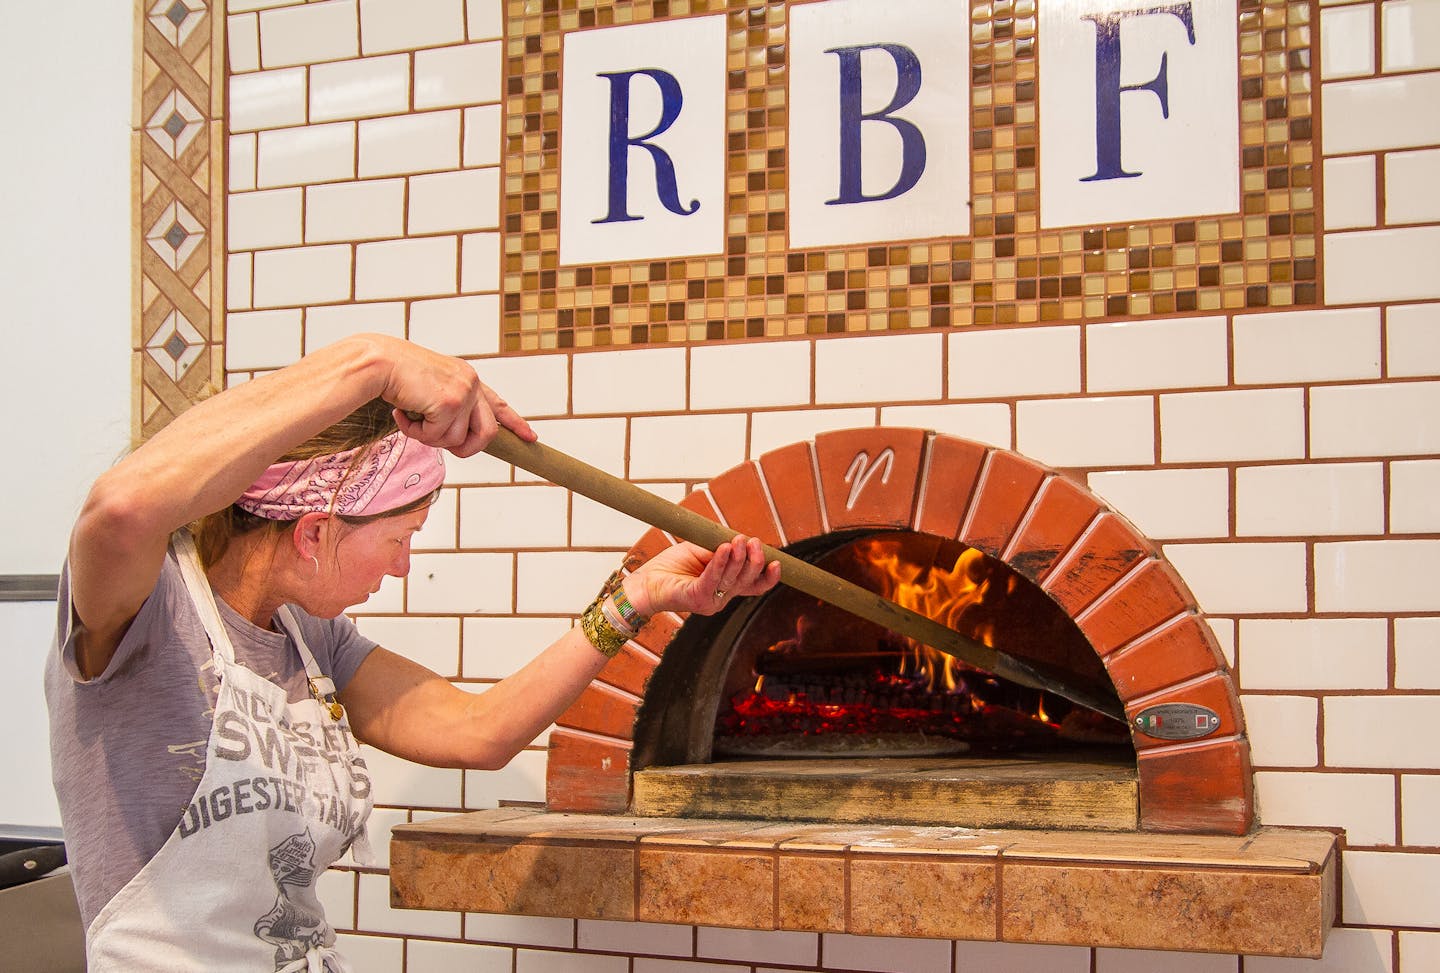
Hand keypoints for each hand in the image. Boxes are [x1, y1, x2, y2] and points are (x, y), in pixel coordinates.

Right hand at [380, 339, 536, 454]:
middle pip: (487, 434)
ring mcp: (464, 392)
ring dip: (430, 438)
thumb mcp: (429, 388)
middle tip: (436, 442)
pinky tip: (403, 412)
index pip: (497, 404)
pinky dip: (416, 433)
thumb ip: (447, 407)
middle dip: (465, 449)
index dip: (514, 422)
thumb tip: (455, 439)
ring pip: (458, 440)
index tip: (530, 437)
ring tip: (410, 417)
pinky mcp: (450, 403)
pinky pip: (438, 438)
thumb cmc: (396, 375)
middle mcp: (471, 382)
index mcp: (467, 378)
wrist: (378, 362)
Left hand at [626, 535, 781, 617]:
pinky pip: (712, 579)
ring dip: (737, 557)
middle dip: (754, 561)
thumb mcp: (701, 551)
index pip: (754, 585)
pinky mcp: (697, 598)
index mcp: (726, 587)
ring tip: (739, 540)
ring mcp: (711, 601)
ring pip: (732, 579)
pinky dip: (719, 562)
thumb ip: (719, 549)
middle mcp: (722, 597)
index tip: (777, 561)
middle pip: (747, 580)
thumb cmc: (670, 567)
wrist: (644, 582)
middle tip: (754, 542)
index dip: (768, 576)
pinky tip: (723, 548)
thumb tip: (736, 540)